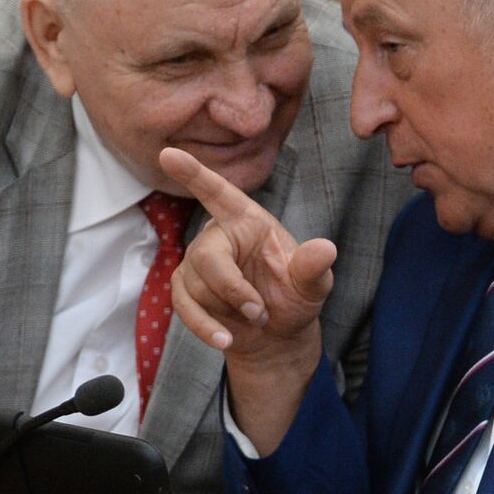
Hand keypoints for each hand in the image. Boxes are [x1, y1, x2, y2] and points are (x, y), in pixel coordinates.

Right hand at [160, 147, 333, 451]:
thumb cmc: (294, 297)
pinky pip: (183, 306)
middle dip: (231, 288)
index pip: (219, 193)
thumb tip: (325, 249)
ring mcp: (197, 264)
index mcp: (247, 221)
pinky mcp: (185, 290)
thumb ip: (314, 267)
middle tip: (260, 311)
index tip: (169, 154)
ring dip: (226, 310)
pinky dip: (205, 327)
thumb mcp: (313, 284)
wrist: (278, 336)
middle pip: (204, 255)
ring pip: (194, 285)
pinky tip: (226, 339)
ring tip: (257, 320)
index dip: (194, 174)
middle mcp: (218, 237)